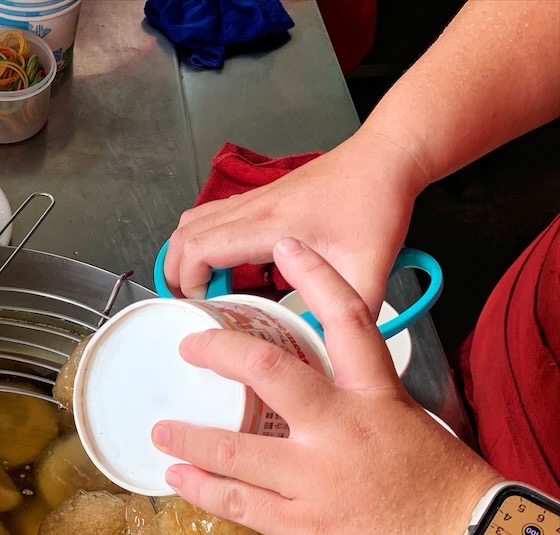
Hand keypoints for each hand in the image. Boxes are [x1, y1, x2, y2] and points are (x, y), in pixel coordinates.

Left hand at [151, 238, 501, 534]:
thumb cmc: (449, 495)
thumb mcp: (415, 429)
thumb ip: (366, 407)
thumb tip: (327, 400)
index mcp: (376, 398)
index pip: (347, 320)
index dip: (316, 276)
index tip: (287, 246)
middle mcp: (341, 429)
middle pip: (268, 371)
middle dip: (220, 352)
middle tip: (190, 347)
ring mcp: (317, 478)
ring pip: (233, 448)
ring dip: (188, 437)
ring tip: (161, 432)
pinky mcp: (304, 525)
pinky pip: (238, 503)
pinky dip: (202, 489)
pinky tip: (178, 479)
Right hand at [162, 133, 424, 313]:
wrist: (385, 158)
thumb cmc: (375, 205)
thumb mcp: (370, 268)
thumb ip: (349, 311)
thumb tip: (334, 348)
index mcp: (270, 225)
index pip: (200, 248)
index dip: (189, 283)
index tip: (207, 310)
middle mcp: (252, 207)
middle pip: (184, 234)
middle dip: (176, 273)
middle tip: (192, 306)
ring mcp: (252, 199)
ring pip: (191, 221)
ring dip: (184, 255)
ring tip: (199, 289)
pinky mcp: (259, 197)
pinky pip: (210, 216)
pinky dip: (201, 242)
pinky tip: (223, 266)